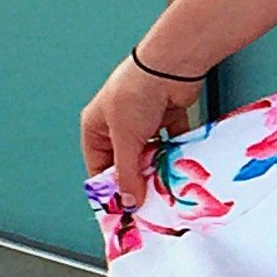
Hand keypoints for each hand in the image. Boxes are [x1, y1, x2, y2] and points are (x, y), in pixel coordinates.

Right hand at [79, 53, 202, 210]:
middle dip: (138, 181)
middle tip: (150, 202)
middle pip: (127, 164)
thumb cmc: (136, 91)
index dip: (111, 189)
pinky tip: (181, 167)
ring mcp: (144, 122)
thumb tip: (128, 200)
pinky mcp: (166, 118)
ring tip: (167, 188)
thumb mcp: (126, 138)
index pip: (100, 167)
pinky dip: (175, 155)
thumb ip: (128, 172)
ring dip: (158, 169)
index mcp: (96, 127)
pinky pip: (171, 144)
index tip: (125, 210)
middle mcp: (118, 125)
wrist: (170, 66)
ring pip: (150, 155)